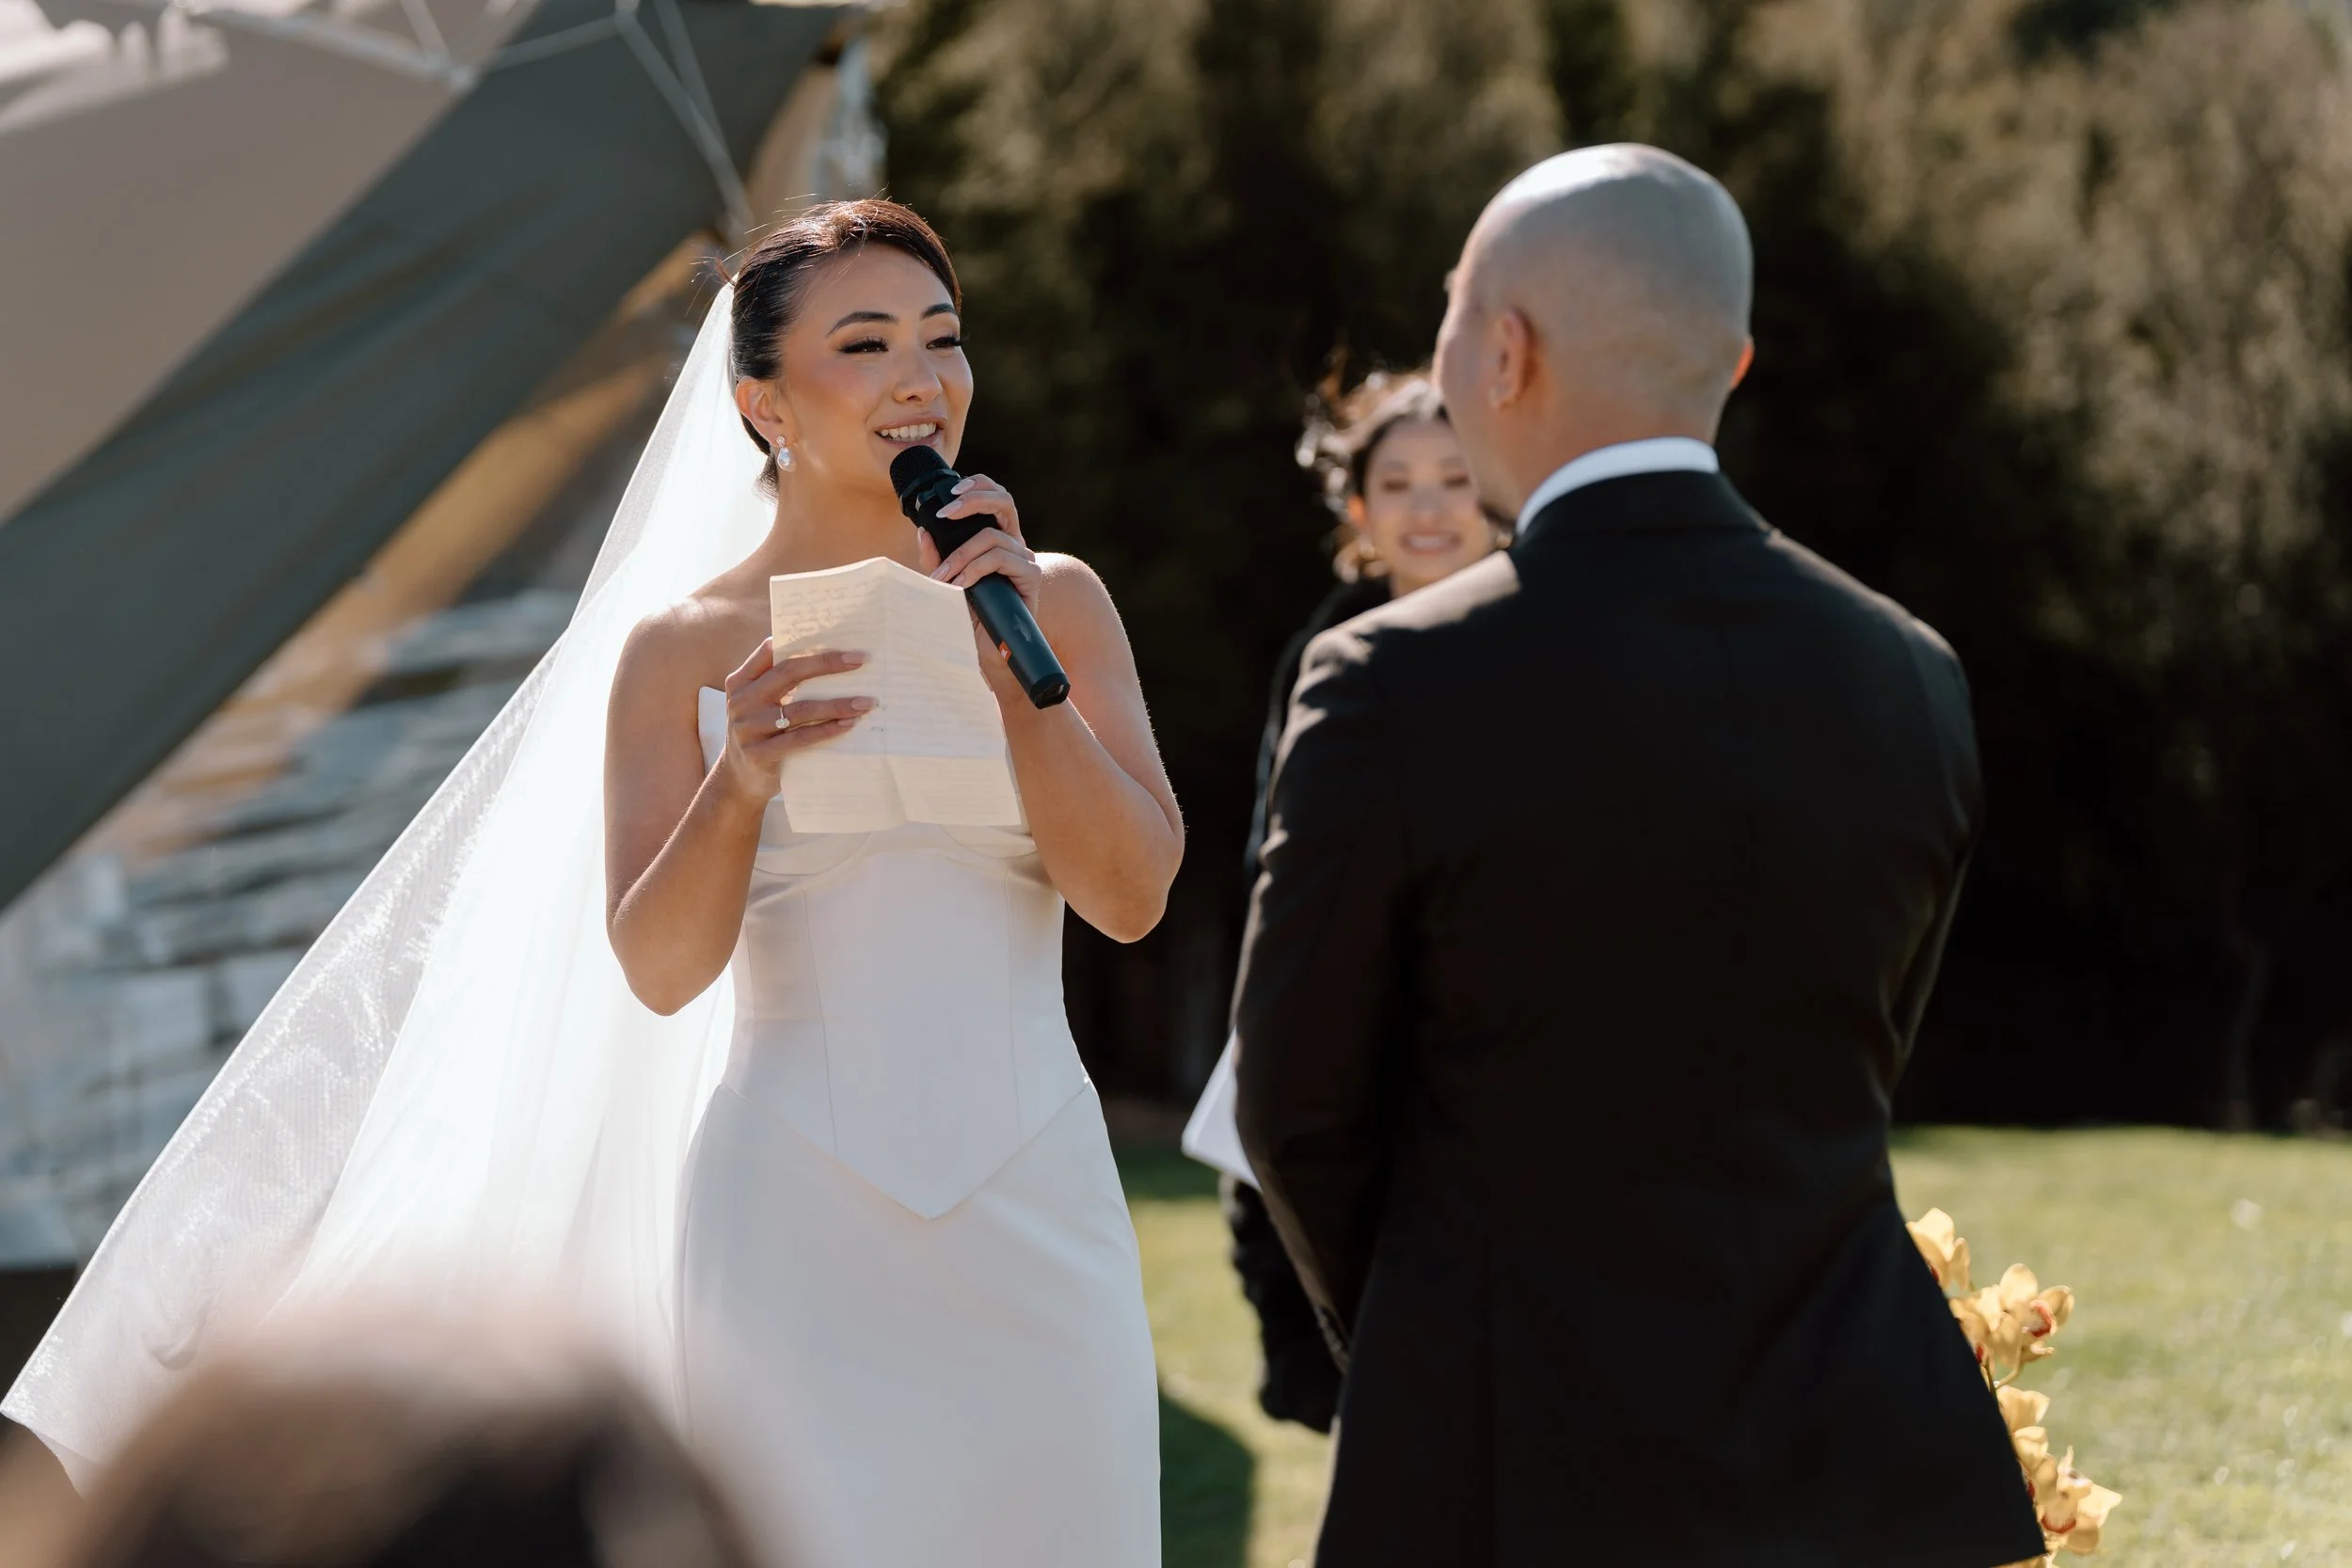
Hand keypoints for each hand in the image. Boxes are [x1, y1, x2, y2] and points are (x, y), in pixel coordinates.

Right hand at [718, 641, 871, 801]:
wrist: (738, 780)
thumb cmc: (760, 733)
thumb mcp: (758, 703)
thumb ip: (778, 681)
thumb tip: (827, 656)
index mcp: (741, 682)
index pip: (772, 653)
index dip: (805, 644)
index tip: (837, 639)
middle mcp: (742, 702)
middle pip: (788, 674)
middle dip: (826, 664)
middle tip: (860, 660)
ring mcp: (748, 729)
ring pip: (800, 709)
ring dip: (837, 704)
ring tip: (866, 702)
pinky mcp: (760, 754)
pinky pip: (800, 739)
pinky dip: (827, 730)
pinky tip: (849, 724)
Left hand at [919, 474, 1042, 614]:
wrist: (987, 649)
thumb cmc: (968, 615)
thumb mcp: (945, 581)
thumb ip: (936, 557)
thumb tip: (924, 531)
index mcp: (997, 538)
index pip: (995, 497)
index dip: (978, 485)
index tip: (951, 492)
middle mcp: (1014, 543)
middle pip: (1003, 501)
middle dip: (972, 502)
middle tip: (944, 514)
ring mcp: (1025, 559)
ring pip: (992, 537)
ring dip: (961, 554)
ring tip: (944, 577)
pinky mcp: (1031, 576)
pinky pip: (1000, 559)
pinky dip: (976, 569)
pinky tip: (961, 585)